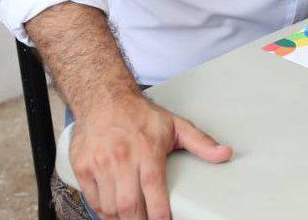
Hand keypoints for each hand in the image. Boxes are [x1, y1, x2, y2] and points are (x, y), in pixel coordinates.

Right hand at [69, 93, 231, 218]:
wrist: (103, 99)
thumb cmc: (140, 115)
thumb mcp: (176, 125)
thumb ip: (201, 143)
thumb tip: (224, 153)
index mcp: (147, 150)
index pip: (153, 188)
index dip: (159, 212)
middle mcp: (122, 159)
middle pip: (128, 204)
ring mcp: (100, 165)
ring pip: (109, 207)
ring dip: (121, 218)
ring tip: (134, 218)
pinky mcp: (83, 169)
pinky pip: (92, 200)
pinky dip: (102, 211)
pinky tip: (114, 212)